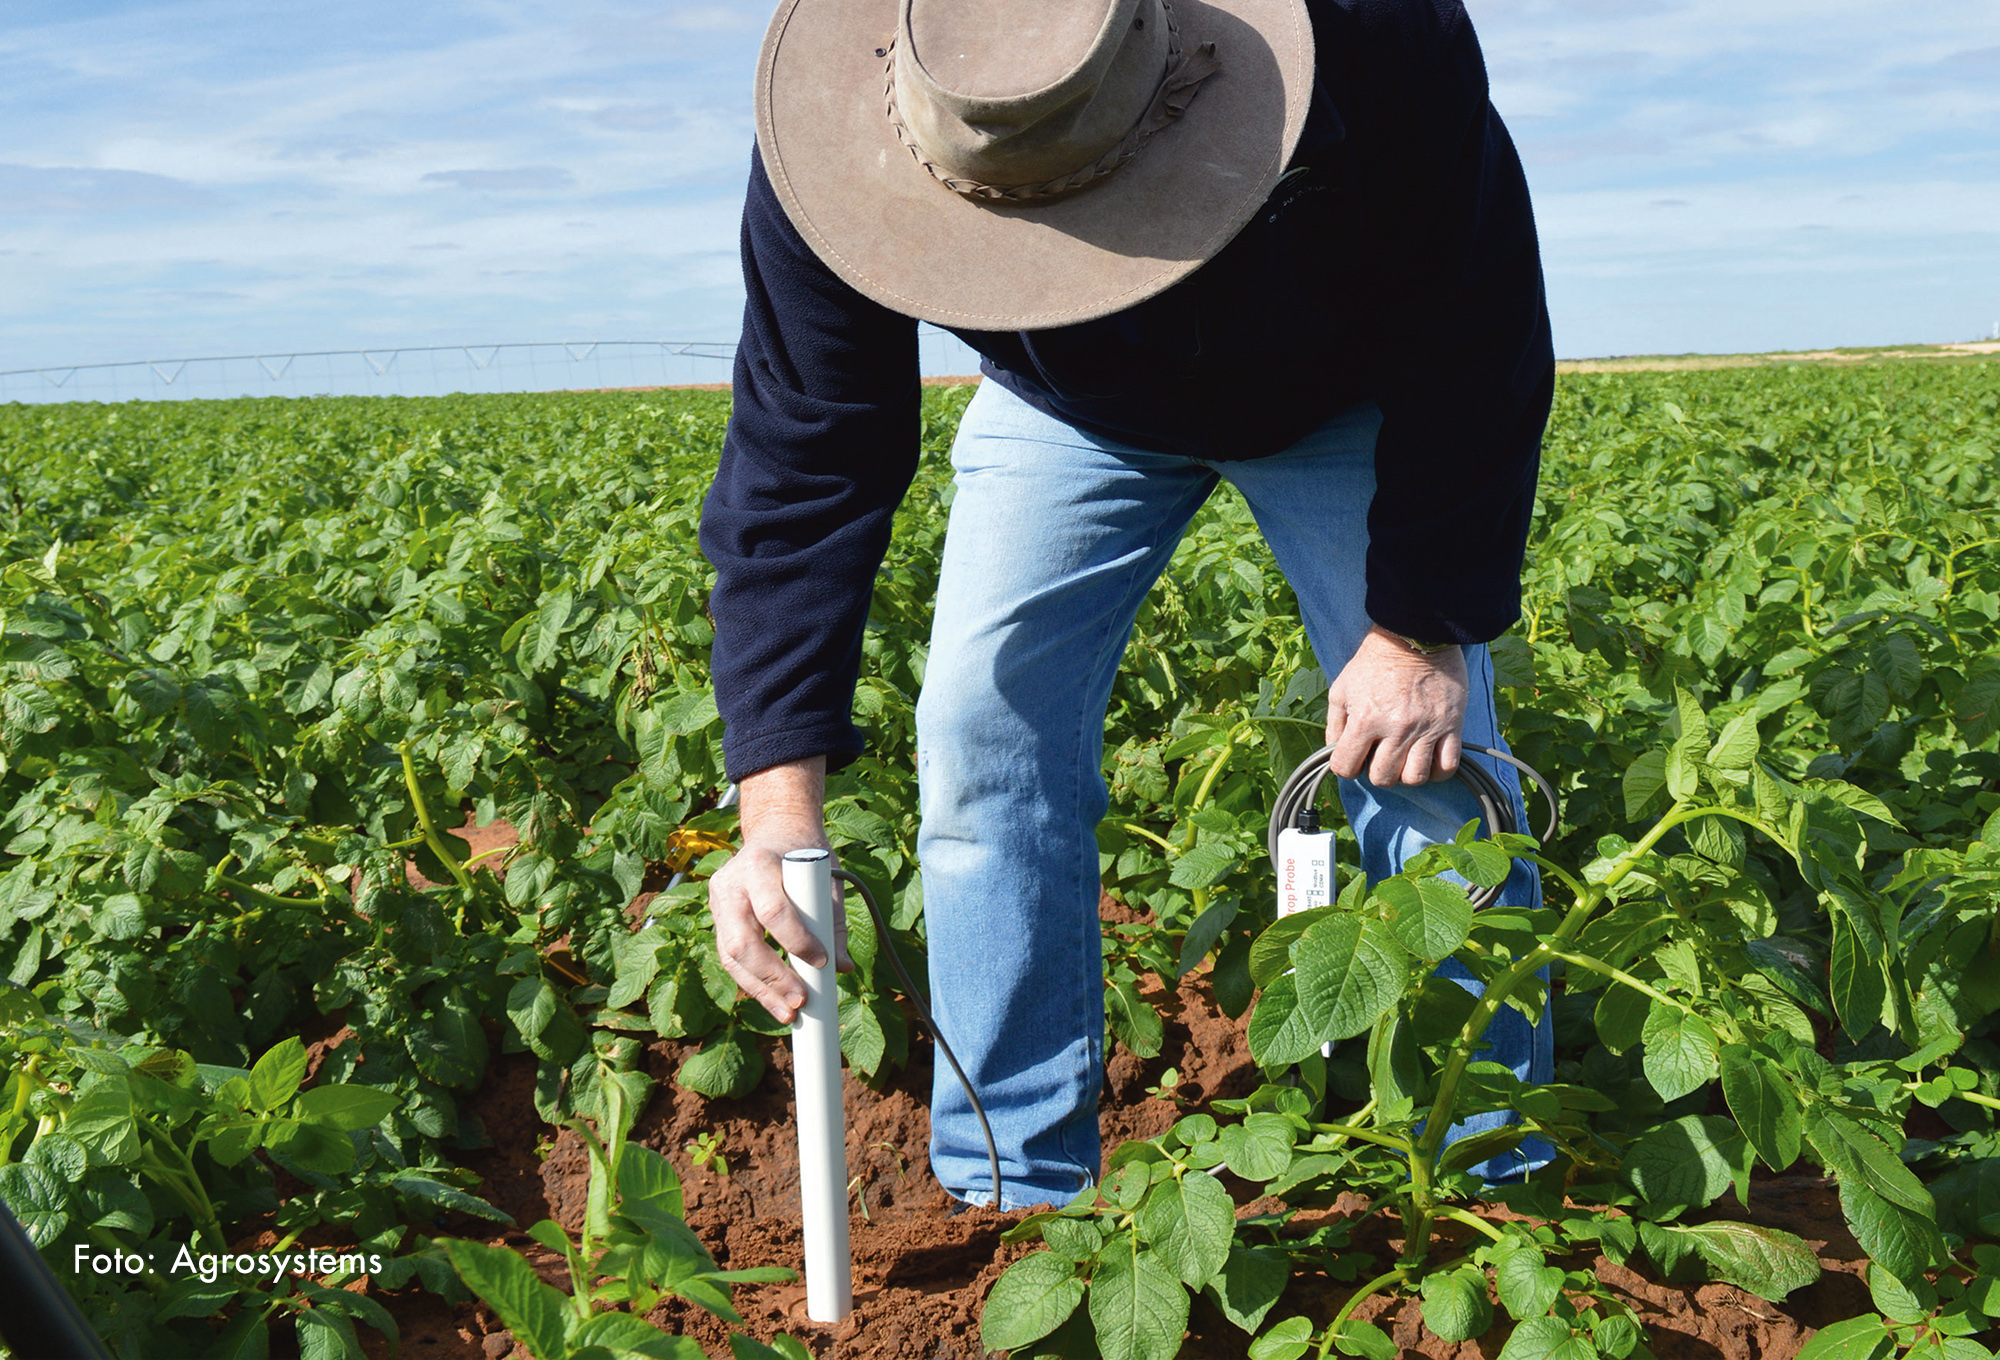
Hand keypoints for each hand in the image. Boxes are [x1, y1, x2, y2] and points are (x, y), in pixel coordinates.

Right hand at [706, 757, 850, 1025]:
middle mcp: (730, 884)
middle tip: (801, 1002)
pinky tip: (774, 1001)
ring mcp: (717, 902)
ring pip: (731, 956)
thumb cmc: (806, 853)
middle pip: (743, 941)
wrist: (775, 830)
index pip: (773, 909)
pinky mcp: (717, 918)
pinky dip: (753, 983)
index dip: (797, 940)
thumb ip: (833, 921)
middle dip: (773, 978)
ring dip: (761, 990)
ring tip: (788, 1015)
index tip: (822, 961)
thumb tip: (843, 968)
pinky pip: (730, 958)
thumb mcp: (826, 876)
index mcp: (759, 863)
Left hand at [1325, 625, 1468, 785]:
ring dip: (1405, 774)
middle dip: (1376, 772)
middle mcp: (1396, 729)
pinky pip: (1447, 766)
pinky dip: (1437, 771)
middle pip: (1383, 778)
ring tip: (1404, 759)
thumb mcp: (1341, 688)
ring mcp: (1426, 729)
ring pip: (1415, 778)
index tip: (1353, 756)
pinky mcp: (1451, 725)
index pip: (1346, 768)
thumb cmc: (1374, 662)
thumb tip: (1335, 752)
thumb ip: (1334, 724)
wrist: (1414, 635)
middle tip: (1379, 755)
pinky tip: (1428, 760)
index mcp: (1365, 720)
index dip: (1346, 766)